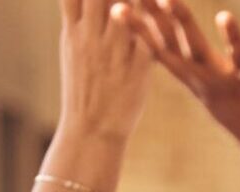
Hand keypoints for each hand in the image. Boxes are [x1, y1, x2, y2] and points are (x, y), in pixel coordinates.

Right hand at [59, 0, 153, 139]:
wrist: (91, 131)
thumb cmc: (83, 89)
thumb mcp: (72, 51)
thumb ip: (79, 22)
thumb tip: (79, 0)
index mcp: (73, 35)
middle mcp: (91, 39)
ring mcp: (114, 53)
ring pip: (127, 10)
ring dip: (139, 0)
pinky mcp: (139, 67)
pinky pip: (149, 36)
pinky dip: (155, 24)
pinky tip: (167, 12)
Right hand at [121, 0, 239, 169]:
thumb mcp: (226, 99)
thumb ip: (210, 79)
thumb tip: (198, 63)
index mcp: (199, 87)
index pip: (162, 54)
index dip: (140, 32)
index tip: (117, 9)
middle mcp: (206, 86)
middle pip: (169, 49)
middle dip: (145, 22)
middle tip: (122, 0)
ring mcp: (228, 84)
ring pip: (197, 51)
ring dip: (181, 22)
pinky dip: (232, 36)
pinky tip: (223, 16)